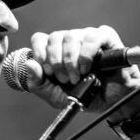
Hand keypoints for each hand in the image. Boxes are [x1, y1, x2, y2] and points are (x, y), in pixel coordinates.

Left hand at [23, 26, 139, 119]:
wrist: (111, 103)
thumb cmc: (84, 97)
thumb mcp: (54, 96)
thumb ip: (38, 83)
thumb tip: (29, 64)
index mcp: (56, 51)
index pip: (40, 39)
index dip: (40, 53)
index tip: (46, 71)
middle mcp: (71, 41)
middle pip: (54, 36)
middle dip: (56, 61)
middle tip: (65, 79)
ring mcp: (88, 37)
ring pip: (71, 36)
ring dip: (71, 60)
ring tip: (78, 77)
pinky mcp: (106, 37)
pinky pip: (92, 37)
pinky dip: (86, 54)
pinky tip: (87, 68)